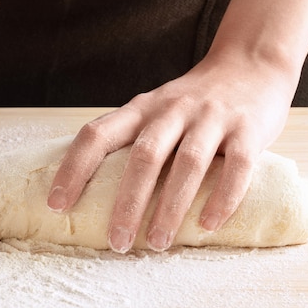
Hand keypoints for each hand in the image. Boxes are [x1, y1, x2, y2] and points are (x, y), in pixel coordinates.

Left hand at [47, 48, 298, 251]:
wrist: (250, 64)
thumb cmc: (193, 100)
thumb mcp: (155, 108)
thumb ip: (133, 138)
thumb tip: (95, 189)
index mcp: (141, 109)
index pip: (96, 135)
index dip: (73, 169)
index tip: (57, 205)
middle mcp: (172, 110)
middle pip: (143, 156)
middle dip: (127, 203)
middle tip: (116, 242)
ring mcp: (211, 118)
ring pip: (187, 164)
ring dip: (170, 209)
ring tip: (156, 243)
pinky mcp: (248, 129)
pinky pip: (237, 166)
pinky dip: (223, 198)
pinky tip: (209, 225)